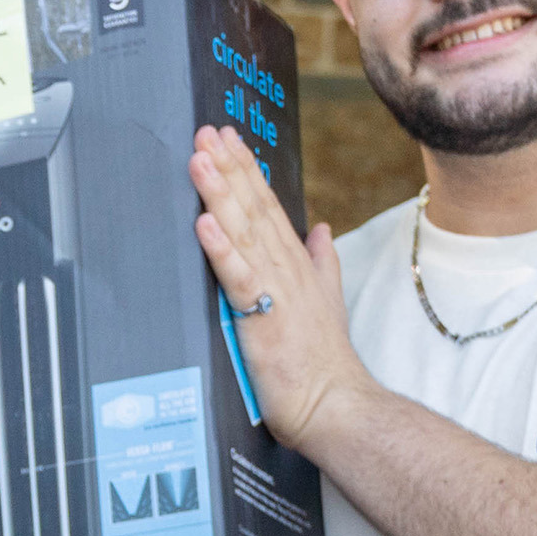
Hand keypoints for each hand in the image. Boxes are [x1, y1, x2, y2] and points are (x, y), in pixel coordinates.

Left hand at [187, 126, 366, 444]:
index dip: (247, 170)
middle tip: (206, 132)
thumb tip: (321, 228)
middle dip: (229, 167)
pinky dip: (221, 249)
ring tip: (200, 159)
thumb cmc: (325, 362)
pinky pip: (239, 277)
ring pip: (243, 232)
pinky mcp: (263, 317)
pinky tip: (205, 222)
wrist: (336, 404)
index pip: (268, 206)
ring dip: (220, 193)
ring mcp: (276, 290)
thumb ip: (323, 261)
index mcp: (296, 264)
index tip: (228, 139)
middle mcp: (286, 269)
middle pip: (253, 208)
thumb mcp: (327, 300)